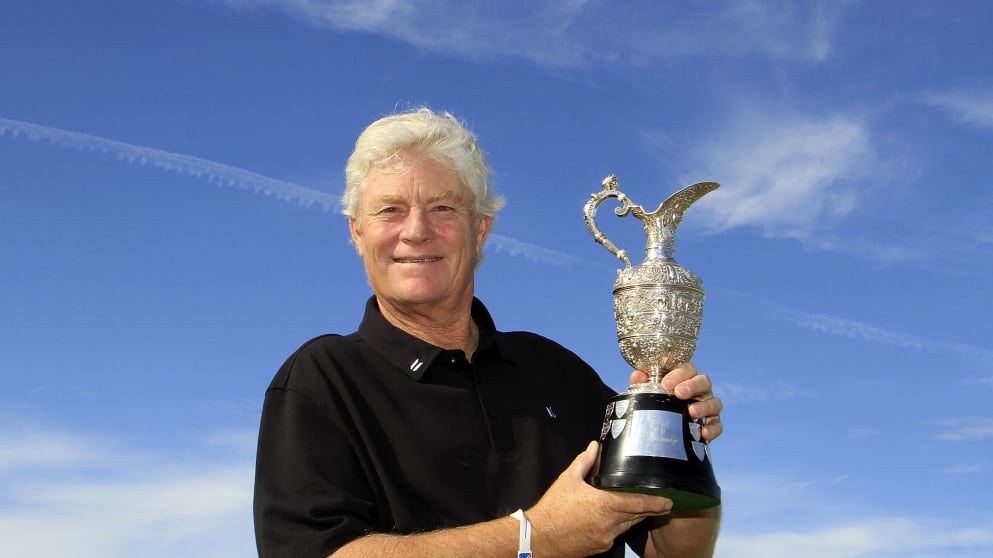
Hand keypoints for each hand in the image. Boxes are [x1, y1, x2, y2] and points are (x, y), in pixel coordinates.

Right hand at [526, 441, 672, 556]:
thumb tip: (595, 446)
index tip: (669, 500)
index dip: (657, 502)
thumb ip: (584, 462)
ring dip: (635, 518)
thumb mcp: (568, 480)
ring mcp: (606, 538)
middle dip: (651, 510)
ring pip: (628, 526)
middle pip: (638, 516)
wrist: (538, 538)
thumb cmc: (552, 508)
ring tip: (643, 509)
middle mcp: (609, 524)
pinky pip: (615, 535)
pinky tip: (617, 520)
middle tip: (663, 503)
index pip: (639, 504)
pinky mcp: (600, 548)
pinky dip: (619, 526)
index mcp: (604, 505)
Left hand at [630, 362, 722, 440]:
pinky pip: (718, 424)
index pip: (688, 368)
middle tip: (679, 393)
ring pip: (715, 402)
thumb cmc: (660, 402)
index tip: (666, 384)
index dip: (679, 374)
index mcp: (686, 378)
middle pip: (704, 381)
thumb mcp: (650, 391)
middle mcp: (700, 390)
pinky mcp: (712, 423)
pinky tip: (704, 433)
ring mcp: (708, 406)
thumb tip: (637, 376)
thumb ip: (643, 382)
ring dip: (704, 406)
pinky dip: (713, 428)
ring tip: (692, 412)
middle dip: (692, 386)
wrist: (666, 427)